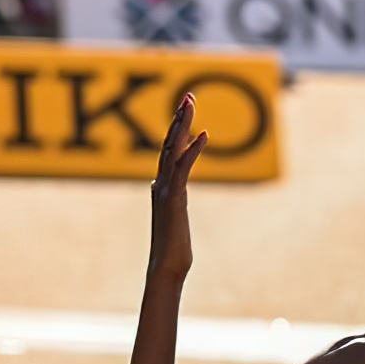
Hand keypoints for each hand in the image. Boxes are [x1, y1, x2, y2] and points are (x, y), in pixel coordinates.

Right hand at [149, 94, 208, 280]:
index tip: (185, 108)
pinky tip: (203, 135)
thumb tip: (169, 189)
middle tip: (188, 95)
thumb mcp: (174, 215)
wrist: (167, 267)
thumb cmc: (174, 247)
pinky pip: (183, 169)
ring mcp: (165, 189)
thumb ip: (172, 198)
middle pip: (168, 142)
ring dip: (182, 124)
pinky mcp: (174, 199)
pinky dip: (192, 150)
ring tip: (190, 103)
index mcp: (162, 185)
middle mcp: (161, 182)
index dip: (176, 128)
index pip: (168, 150)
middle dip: (179, 117)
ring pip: (172, 149)